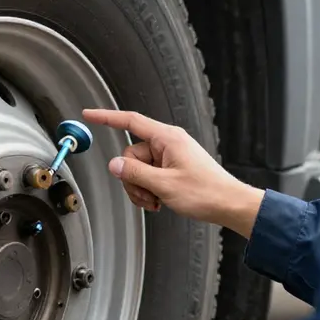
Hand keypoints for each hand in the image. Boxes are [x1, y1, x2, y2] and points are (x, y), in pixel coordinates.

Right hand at [81, 108, 264, 237]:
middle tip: (146, 196)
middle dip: (133, 178)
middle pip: (131, 154)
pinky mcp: (172, 167)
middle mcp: (167, 143)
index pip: (130, 121)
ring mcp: (170, 155)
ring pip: (139, 168)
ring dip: (141, 188)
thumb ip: (135, 173)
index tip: (89, 115)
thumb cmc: (206, 192)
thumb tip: (114, 165)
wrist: (230, 204)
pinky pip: (149, 175)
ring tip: (155, 201)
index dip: (106, 117)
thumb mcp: (164, 185)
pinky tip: (159, 201)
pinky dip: (149, 189)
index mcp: (167, 138)